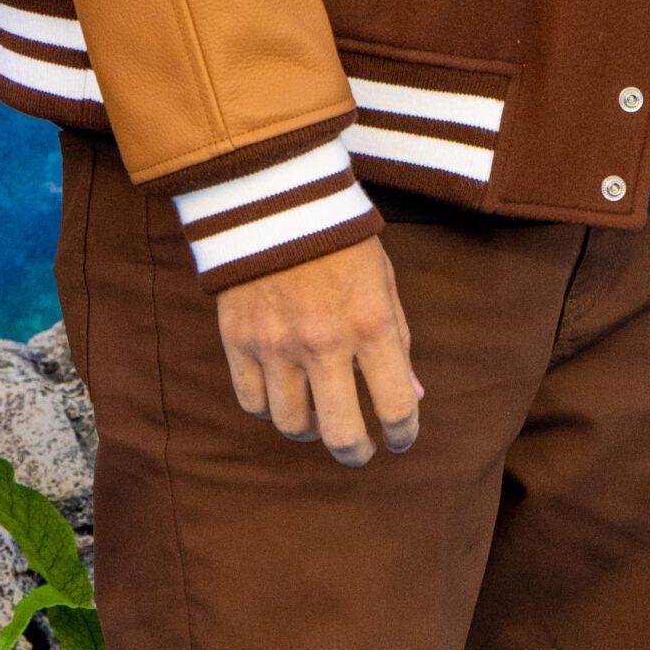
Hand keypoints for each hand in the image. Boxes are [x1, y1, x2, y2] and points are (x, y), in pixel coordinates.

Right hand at [216, 235, 421, 465]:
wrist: (276, 197)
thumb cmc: (341, 239)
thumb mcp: (383, 281)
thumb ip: (397, 341)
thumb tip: (412, 397)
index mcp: (370, 323)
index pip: (394, 405)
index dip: (403, 433)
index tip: (401, 439)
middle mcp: (323, 342)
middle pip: (339, 433)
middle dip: (355, 452)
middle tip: (360, 451)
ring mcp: (275, 344)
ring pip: (291, 424)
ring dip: (310, 429)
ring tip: (320, 416)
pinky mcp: (237, 340)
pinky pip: (253, 402)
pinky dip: (270, 407)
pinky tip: (285, 392)